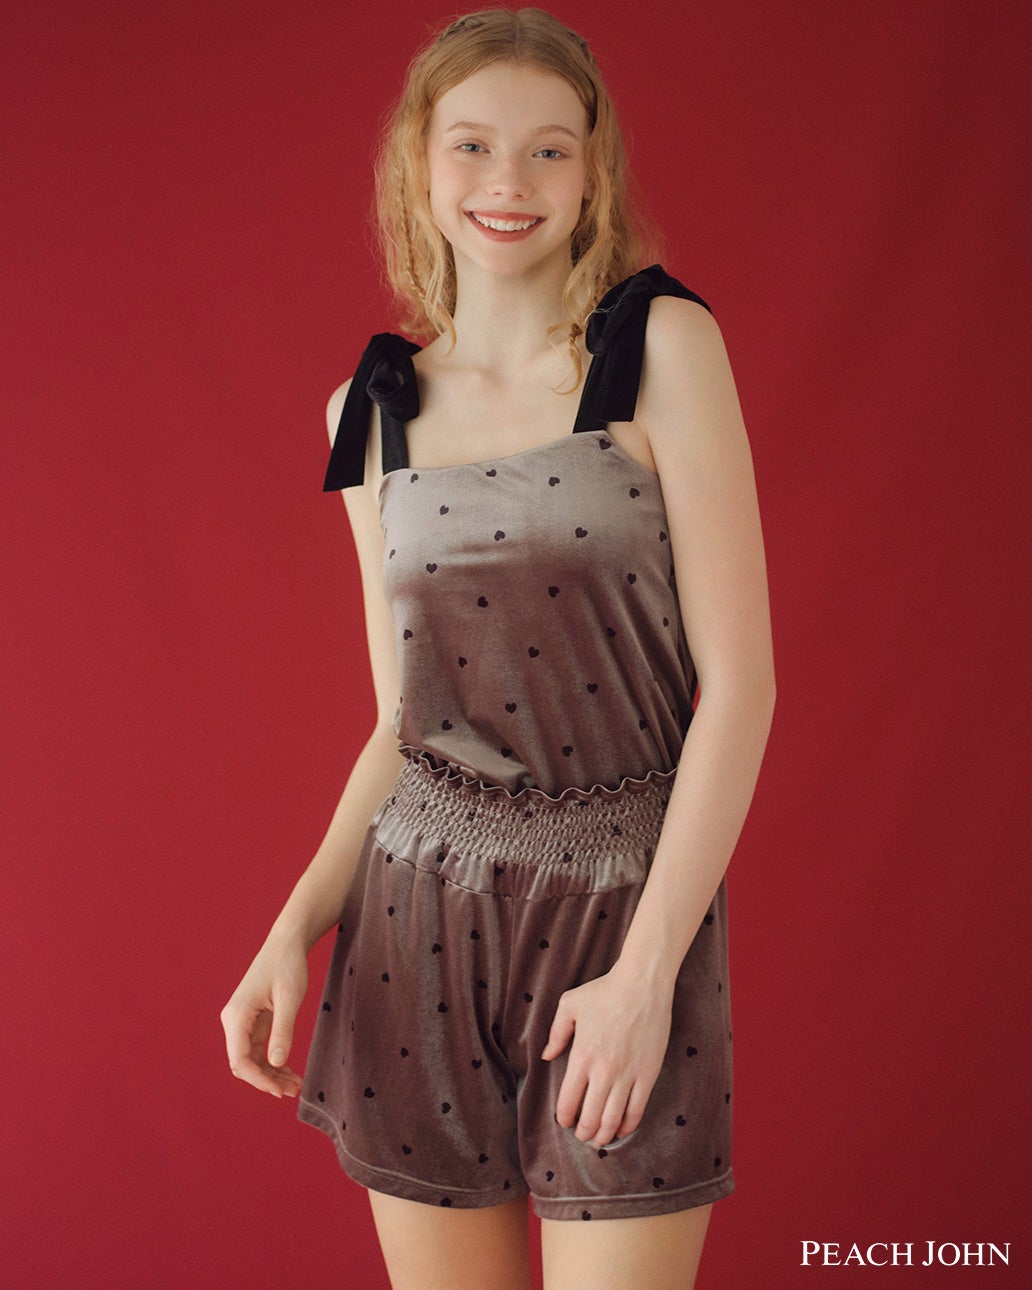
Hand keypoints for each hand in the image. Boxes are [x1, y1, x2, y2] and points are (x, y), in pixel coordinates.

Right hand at [220, 936, 307, 1098]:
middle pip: (244, 1064)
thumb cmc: (287, 965)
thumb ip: (282, 1030)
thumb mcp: (289, 998)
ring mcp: (241, 1022)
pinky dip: (272, 1061)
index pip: (241, 1060)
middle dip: (266, 1080)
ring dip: (271, 1073)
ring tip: (295, 1084)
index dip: (259, 1080)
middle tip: (293, 1089)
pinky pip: (258, 1049)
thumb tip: (276, 1062)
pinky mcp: (252, 1021)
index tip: (281, 1090)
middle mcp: (234, 1021)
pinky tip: (288, 1070)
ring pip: (251, 1059)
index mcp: (236, 1016)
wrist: (287, 943)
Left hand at [541, 964, 673, 1146]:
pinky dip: (627, 1126)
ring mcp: (628, 1075)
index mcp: (582, 1056)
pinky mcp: (648, 1074)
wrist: (642, 984)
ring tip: (598, 1139)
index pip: (568, 1101)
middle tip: (581, 1135)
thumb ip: (555, 1033)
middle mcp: (604, 1071)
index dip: (564, 1117)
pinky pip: (637, 1110)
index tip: (564, 1121)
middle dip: (583, 1132)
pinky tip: (621, 1129)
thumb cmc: (604, 991)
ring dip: (603, 1135)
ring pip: (613, 1119)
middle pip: (590, 1117)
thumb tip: (547, 1056)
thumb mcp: (569, 1004)